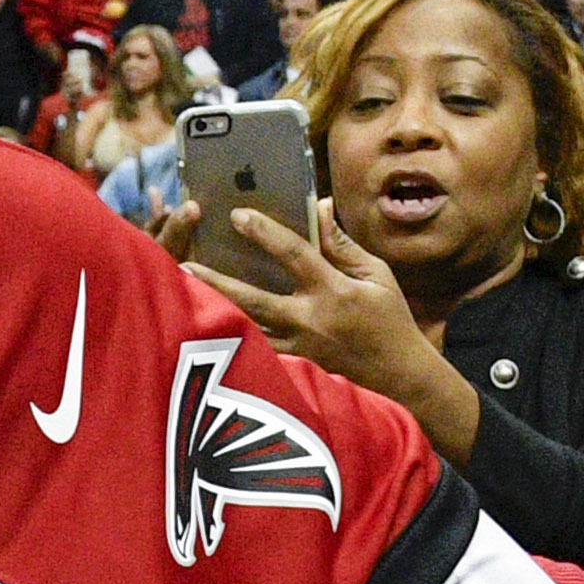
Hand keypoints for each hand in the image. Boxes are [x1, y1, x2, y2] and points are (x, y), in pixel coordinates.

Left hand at [188, 202, 468, 443]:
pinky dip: (232, 334)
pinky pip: (257, 347)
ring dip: (215, 311)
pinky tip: (207, 324)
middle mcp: (311, 321)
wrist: (400, 376)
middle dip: (218, 282)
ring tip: (183, 295)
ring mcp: (299, 348)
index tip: (238, 216)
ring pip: (248, 328)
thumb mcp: (376, 275)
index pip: (295, 255)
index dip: (266, 234)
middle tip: (184, 264)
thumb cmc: (391, 319)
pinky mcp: (295, 365)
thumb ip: (343, 244)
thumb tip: (319, 208)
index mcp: (334, 291)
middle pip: (254, 300)